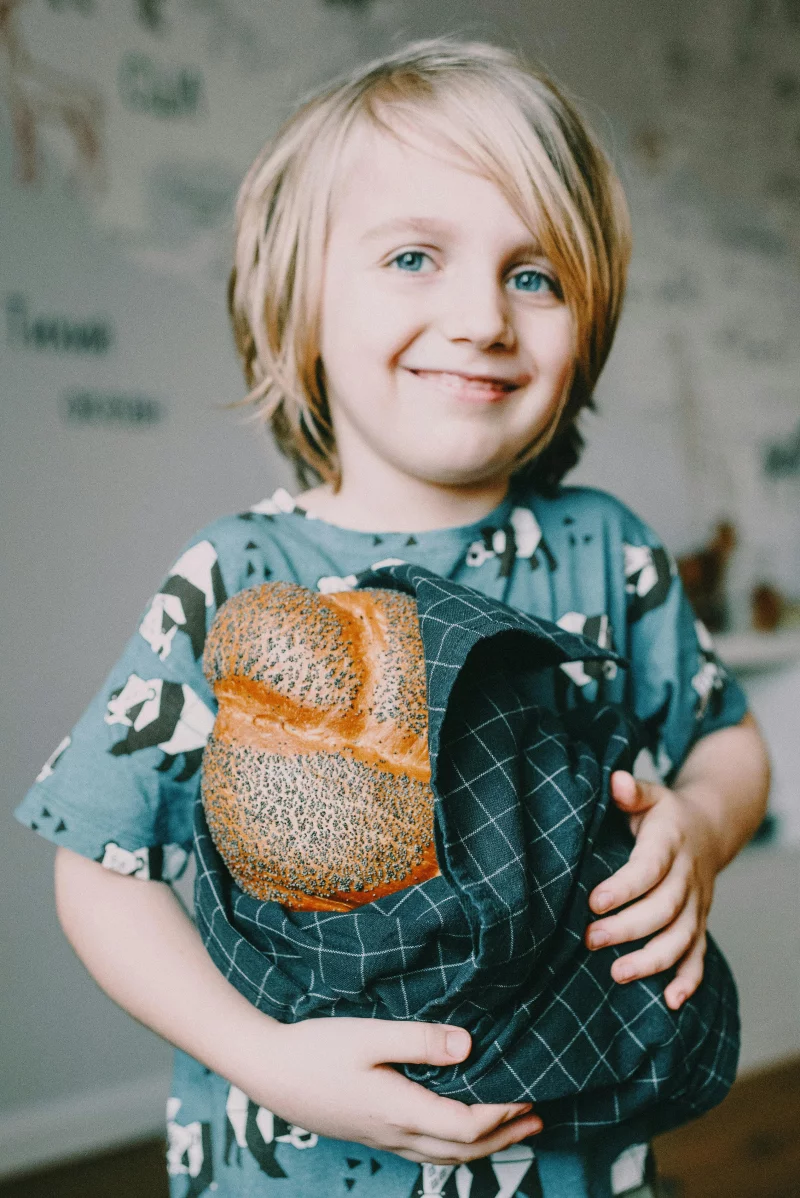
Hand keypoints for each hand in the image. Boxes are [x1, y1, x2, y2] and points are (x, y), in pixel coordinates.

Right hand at [249, 1017, 541, 1164]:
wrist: (267, 1071)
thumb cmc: (315, 1048)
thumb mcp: (368, 1035)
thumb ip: (419, 1040)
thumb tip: (470, 1046)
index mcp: (400, 1110)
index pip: (467, 1126)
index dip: (502, 1112)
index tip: (528, 1089)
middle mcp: (396, 1133)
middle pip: (463, 1150)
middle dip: (504, 1136)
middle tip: (537, 1119)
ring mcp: (382, 1138)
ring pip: (445, 1155)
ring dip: (484, 1145)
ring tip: (511, 1129)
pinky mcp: (370, 1132)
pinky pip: (425, 1150)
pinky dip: (454, 1144)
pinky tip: (454, 1129)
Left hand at [585, 771, 722, 1010]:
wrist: (708, 829)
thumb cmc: (663, 815)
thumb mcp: (650, 795)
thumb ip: (631, 791)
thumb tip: (616, 780)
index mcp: (671, 842)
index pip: (649, 868)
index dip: (624, 886)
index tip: (594, 901)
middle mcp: (687, 876)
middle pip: (663, 908)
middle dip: (628, 928)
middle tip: (590, 940)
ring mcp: (697, 903)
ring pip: (681, 937)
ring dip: (652, 959)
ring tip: (617, 974)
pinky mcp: (700, 923)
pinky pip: (699, 955)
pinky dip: (688, 980)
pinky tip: (670, 1002)